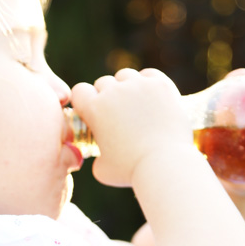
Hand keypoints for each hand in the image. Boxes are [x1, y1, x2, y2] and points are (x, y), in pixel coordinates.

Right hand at [70, 68, 190, 187]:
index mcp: (94, 108)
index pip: (79, 91)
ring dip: (126, 86)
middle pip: (103, 83)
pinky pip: (149, 74)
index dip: (84, 101)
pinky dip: (148, 83)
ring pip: (125, 76)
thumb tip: (100, 156)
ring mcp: (138, 85)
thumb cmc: (131, 170)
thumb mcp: (102, 170)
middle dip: (107, 96)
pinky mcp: (161, 85)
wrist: (165, 163)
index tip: (93, 112)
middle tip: (117, 114)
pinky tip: (151, 97)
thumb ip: (97, 158)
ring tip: (135, 104)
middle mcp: (114, 91)